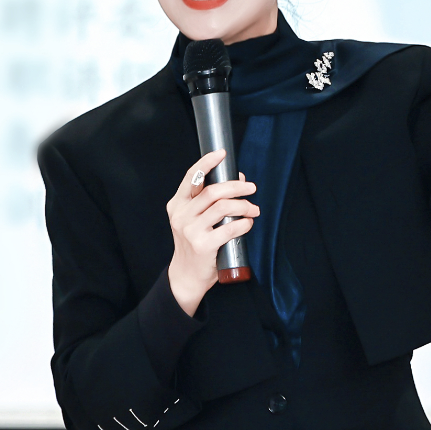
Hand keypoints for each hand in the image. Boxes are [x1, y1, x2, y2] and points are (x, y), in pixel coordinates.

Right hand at [165, 149, 258, 315]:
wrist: (186, 275)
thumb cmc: (195, 244)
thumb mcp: (195, 220)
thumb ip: (210, 201)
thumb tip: (238, 179)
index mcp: (177, 205)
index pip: (191, 177)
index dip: (206, 162)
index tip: (221, 154)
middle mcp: (181, 215)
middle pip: (213, 191)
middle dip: (237, 187)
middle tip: (251, 188)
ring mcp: (190, 230)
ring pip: (223, 207)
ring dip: (244, 205)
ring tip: (253, 209)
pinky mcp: (203, 245)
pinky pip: (230, 228)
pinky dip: (244, 223)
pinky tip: (248, 223)